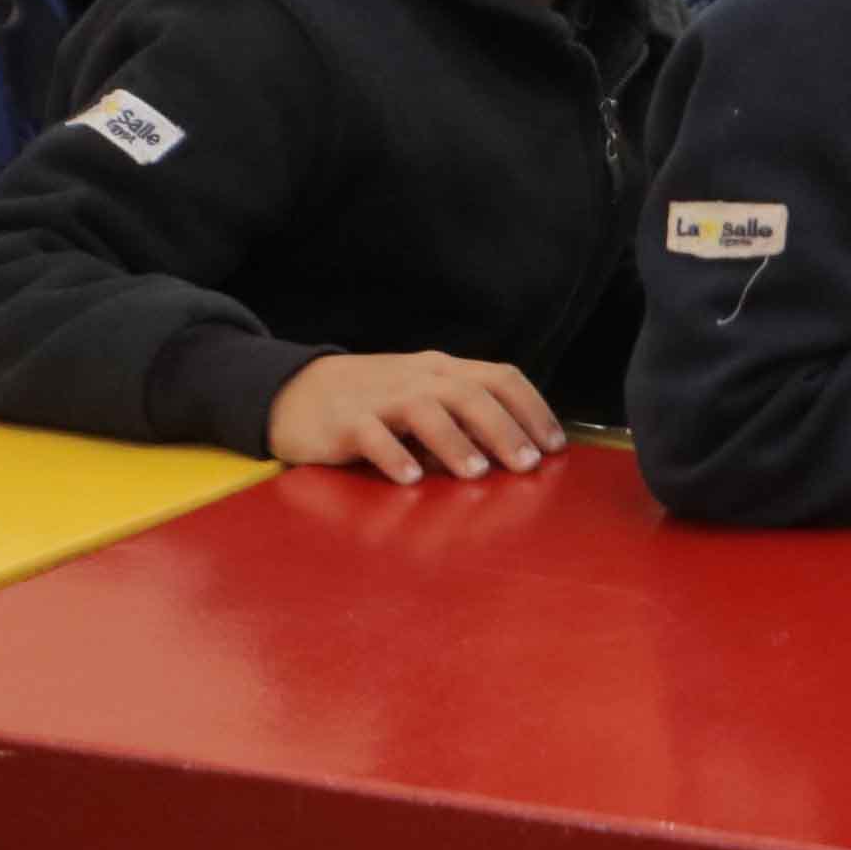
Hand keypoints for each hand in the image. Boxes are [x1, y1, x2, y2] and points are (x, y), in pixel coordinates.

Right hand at [267, 348, 565, 478]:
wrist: (295, 391)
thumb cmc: (375, 402)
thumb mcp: (424, 398)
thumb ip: (465, 417)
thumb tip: (518, 450)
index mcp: (443, 370)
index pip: (500, 377)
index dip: (532, 409)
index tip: (555, 445)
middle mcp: (417, 378)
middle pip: (468, 393)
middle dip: (503, 428)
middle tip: (527, 464)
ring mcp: (379, 398)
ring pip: (424, 410)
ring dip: (454, 441)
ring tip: (478, 472)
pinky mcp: (344, 422)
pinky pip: (371, 436)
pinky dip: (393, 456)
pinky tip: (411, 479)